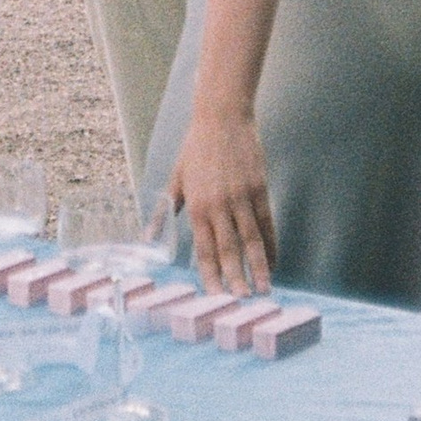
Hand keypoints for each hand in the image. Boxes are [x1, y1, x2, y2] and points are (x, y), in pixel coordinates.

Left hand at [170, 108, 276, 296]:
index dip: (210, 275)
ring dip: (258, 267)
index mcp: (196, 205)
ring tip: (264, 289)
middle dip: (236, 278)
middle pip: (229, 249)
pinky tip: (272, 261)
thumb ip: (164, 211)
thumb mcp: (175, 179)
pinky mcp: (259, 188)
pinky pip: (267, 222)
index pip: (203, 249)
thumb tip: (148, 237)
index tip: (215, 296)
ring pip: (251, 240)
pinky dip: (271, 244)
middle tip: (243, 303)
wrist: (222, 118)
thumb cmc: (195, 148)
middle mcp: (219, 205)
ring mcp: (241, 197)